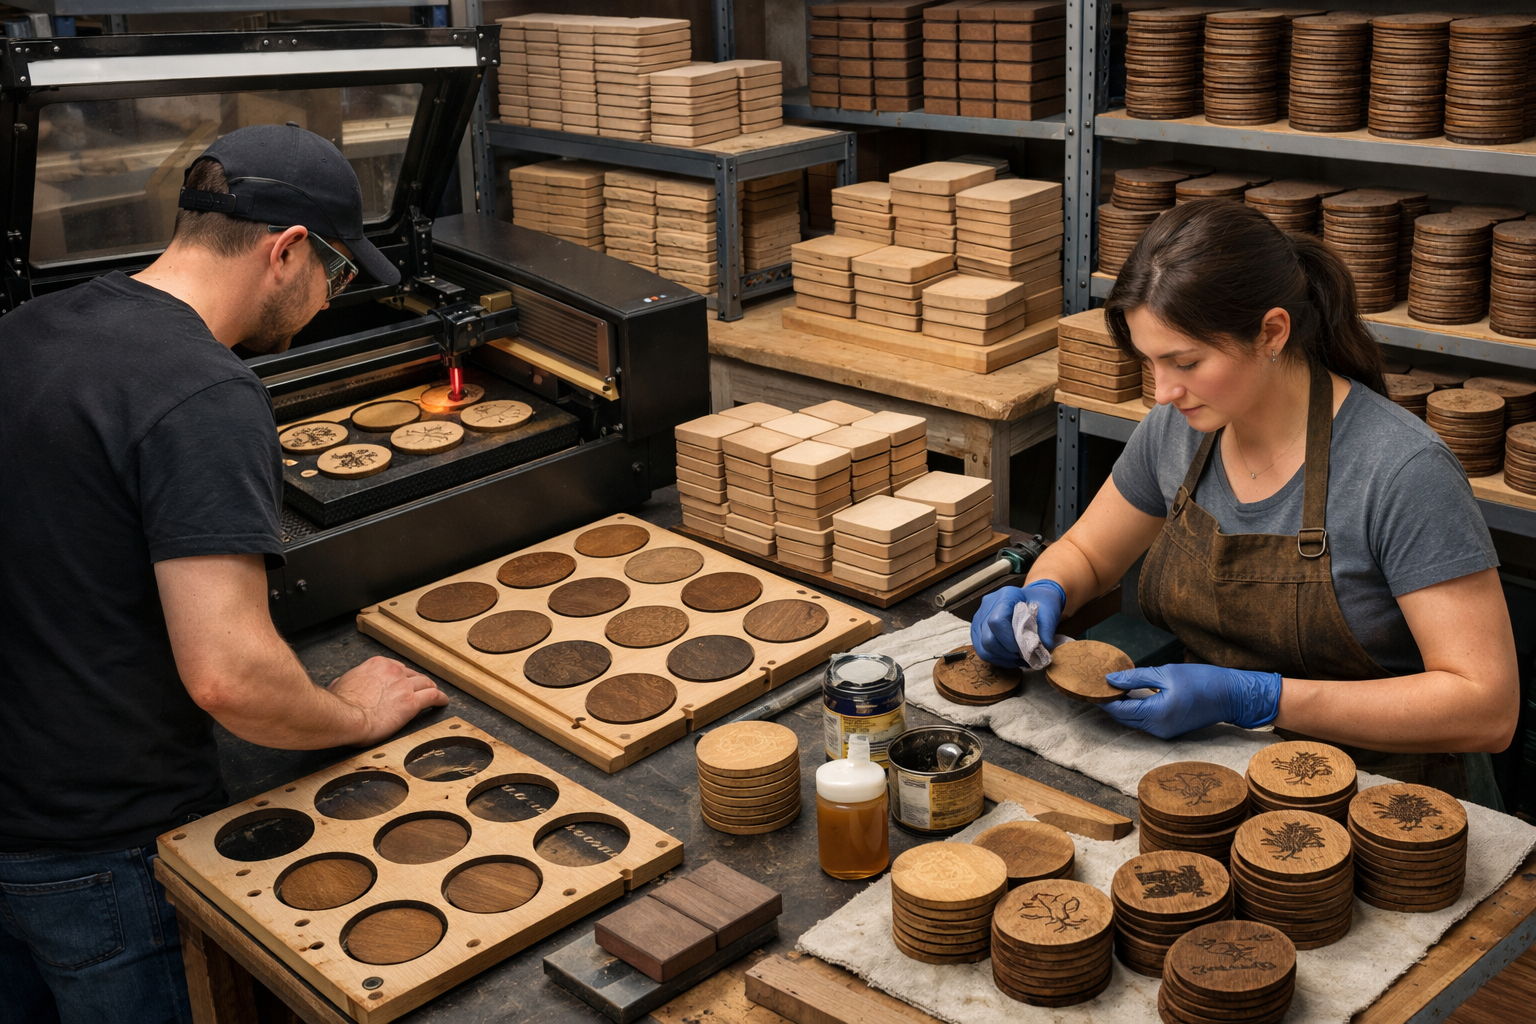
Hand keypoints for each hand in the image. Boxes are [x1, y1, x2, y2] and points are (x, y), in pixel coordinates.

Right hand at [328, 656, 447, 744]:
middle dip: (417, 683)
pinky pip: (433, 697)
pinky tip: (443, 702)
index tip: (405, 681)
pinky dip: (440, 699)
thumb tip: (343, 683)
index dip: (404, 676)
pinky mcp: (412, 703)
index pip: (397, 668)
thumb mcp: (339, 684)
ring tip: (434, 694)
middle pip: (413, 675)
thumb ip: (347, 681)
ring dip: (431, 689)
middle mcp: (393, 671)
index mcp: (377, 665)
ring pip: (426, 684)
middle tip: (420, 690)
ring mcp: (404, 686)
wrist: (345, 717)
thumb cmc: (339, 704)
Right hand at [971, 580, 1065, 666]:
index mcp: (1006, 595)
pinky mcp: (978, 628)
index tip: (1023, 649)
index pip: (997, 621)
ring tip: (1018, 659)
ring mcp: (980, 617)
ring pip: (982, 647)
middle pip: (987, 638)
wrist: (1035, 599)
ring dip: (1002, 658)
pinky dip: (996, 658)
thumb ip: (1047, 630)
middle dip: (1006, 653)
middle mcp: (988, 604)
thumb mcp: (1050, 612)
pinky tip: (1010, 658)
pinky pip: (981, 650)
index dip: (1008, 640)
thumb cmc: (1042, 604)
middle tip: (1023, 657)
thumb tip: (1042, 650)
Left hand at [1098, 663, 1280, 739]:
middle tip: (1099, 685)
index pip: (1119, 710)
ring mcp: (1165, 732)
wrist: (1232, 696)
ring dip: (1122, 707)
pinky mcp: (1170, 731)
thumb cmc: (1202, 680)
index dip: (1103, 699)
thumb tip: (1110, 679)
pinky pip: (1145, 722)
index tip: (1091, 686)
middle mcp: (1158, 728)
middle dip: (1110, 704)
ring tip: (1112, 687)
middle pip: (1124, 718)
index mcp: (1156, 714)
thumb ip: (1135, 678)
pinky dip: (1135, 710)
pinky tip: (1130, 695)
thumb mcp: (1165, 673)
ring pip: (1134, 721)